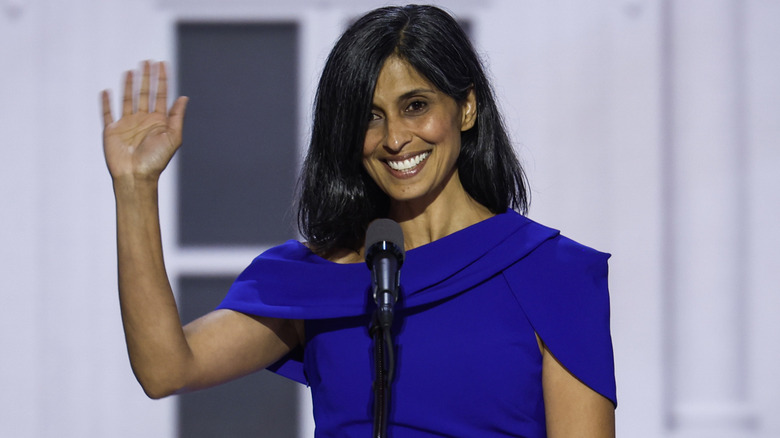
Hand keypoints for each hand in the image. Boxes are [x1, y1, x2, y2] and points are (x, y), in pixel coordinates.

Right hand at [101, 61, 187, 183]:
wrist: (136, 176)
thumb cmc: (156, 160)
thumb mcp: (173, 137)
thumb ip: (177, 117)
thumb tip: (184, 97)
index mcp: (159, 121)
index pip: (161, 95)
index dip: (162, 79)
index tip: (162, 63)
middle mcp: (143, 120)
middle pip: (145, 93)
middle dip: (147, 77)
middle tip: (147, 61)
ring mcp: (127, 124)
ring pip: (128, 99)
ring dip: (129, 85)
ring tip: (131, 70)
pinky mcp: (112, 130)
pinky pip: (108, 113)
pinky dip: (106, 103)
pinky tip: (107, 91)